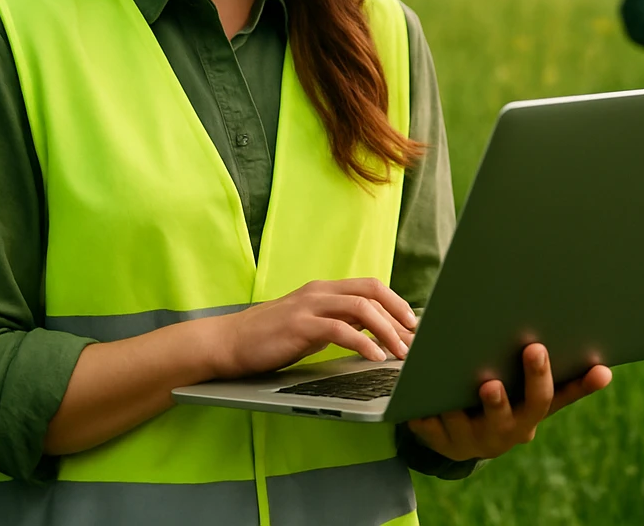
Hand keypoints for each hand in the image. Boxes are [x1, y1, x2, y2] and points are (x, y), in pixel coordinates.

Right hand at [198, 278, 416, 379]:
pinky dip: (363, 343)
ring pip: (361, 308)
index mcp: (324, 290)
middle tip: (415, 339)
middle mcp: (319, 292)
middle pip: (372, 292)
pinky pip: (341, 330)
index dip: (396, 303)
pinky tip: (375, 357)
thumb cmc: (270, 339)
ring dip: (387, 331)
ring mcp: (309, 306)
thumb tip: (373, 331)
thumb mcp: (310, 327)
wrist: (228, 343)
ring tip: (400, 352)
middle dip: (398, 315)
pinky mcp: (300, 326)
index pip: (370, 287)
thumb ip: (338, 322)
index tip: (413, 325)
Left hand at [405, 343, 611, 460]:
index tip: (601, 369)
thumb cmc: (503, 406)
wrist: (460, 441)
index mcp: (528, 416)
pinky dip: (427, 413)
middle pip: (520, 410)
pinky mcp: (437, 437)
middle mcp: (504, 430)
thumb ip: (561, 383)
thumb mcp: (527, 397)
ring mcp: (470, 437)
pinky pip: (431, 426)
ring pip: (470, 420)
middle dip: (525, 385)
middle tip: (527, 356)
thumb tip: (605, 369)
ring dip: (474, 404)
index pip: (555, 399)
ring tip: (481, 383)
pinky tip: (421, 389)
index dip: (580, 386)